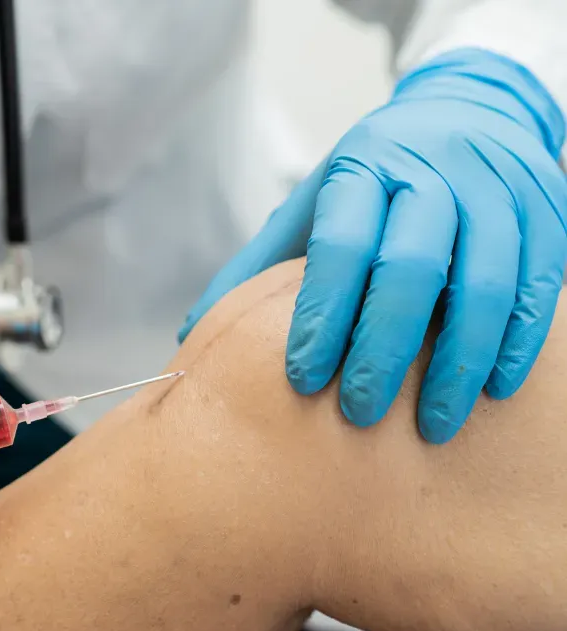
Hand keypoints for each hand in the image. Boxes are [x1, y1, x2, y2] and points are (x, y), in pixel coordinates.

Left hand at [182, 48, 566, 442]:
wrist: (471, 109)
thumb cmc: (378, 174)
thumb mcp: (313, 203)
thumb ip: (261, 264)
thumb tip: (195, 330)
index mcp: (364, 169)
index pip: (339, 247)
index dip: (321, 315)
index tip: (304, 379)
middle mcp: (432, 173)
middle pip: (409, 268)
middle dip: (383, 348)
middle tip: (362, 413)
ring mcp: (497, 189)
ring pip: (483, 281)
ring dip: (458, 361)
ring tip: (433, 424)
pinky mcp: (546, 210)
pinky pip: (538, 283)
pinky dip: (515, 340)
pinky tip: (492, 387)